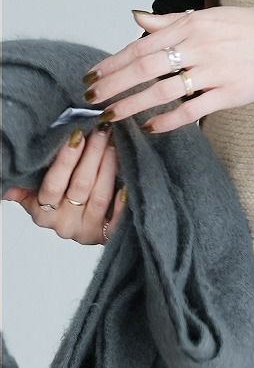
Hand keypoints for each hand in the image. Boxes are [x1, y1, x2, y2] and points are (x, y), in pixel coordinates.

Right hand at [1, 125, 127, 245]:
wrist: (85, 226)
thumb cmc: (62, 198)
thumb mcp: (39, 193)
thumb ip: (28, 185)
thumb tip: (8, 186)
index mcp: (42, 212)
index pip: (53, 184)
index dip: (65, 159)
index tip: (77, 134)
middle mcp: (63, 224)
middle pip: (80, 186)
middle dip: (92, 154)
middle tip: (101, 131)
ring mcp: (85, 231)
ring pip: (100, 196)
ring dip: (108, 168)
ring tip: (114, 145)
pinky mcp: (106, 236)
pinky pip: (117, 220)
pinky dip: (122, 201)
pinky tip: (127, 182)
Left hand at [80, 6, 253, 133]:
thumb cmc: (249, 27)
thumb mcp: (208, 16)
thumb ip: (169, 21)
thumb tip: (136, 19)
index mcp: (191, 26)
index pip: (141, 46)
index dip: (113, 63)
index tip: (92, 76)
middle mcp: (198, 47)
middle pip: (145, 68)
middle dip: (114, 85)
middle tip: (93, 100)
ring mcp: (213, 72)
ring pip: (163, 91)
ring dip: (133, 105)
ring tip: (113, 116)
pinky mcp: (228, 94)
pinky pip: (192, 110)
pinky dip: (168, 120)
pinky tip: (151, 127)